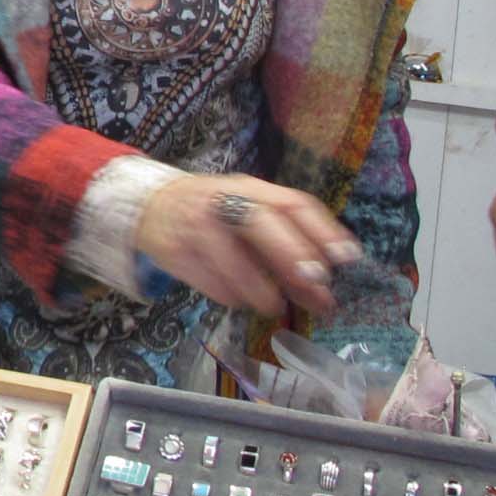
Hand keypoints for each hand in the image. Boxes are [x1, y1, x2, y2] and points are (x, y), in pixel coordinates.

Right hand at [130, 174, 353, 317]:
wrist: (148, 205)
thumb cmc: (212, 210)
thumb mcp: (247, 209)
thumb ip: (284, 237)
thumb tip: (325, 281)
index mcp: (249, 189)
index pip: (291, 202)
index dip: (322, 230)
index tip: (347, 257)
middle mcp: (222, 202)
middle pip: (260, 223)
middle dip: (292, 256)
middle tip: (316, 285)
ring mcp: (195, 227)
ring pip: (233, 261)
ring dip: (261, 290)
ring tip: (274, 306)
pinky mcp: (174, 252)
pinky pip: (210, 283)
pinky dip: (231, 297)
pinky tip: (239, 298)